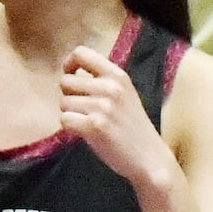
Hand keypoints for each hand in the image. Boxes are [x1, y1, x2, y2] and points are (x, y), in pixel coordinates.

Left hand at [58, 43, 176, 192]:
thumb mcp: (125, 94)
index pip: (81, 53)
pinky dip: (69, 128)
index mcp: (118, 75)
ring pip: (63, 103)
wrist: (150, 158)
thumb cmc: (133, 127)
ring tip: (88, 123)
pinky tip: (84, 133)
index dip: (69, 64)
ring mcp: (103, 106)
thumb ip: (102, 80)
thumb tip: (69, 73)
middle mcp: (110, 87)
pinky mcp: (95, 126)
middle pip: (66, 81)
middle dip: (69, 96)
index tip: (71, 76)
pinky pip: (64, 119)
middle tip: (83, 110)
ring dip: (70, 114)